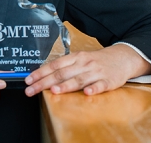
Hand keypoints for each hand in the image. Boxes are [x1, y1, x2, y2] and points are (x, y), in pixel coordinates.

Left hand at [24, 45, 150, 96]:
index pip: (54, 65)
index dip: (40, 72)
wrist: (122, 58)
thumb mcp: (79, 59)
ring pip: (79, 79)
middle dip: (45, 82)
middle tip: (31, 90)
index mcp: (75, 57)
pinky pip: (100, 85)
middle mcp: (84, 63)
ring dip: (66, 85)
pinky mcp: (109, 81)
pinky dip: (94, 89)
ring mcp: (96, 72)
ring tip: (54, 90)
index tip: (28, 80)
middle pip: (62, 73)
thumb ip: (65, 67)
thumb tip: (44, 75)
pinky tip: (87, 93)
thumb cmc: (96, 61)